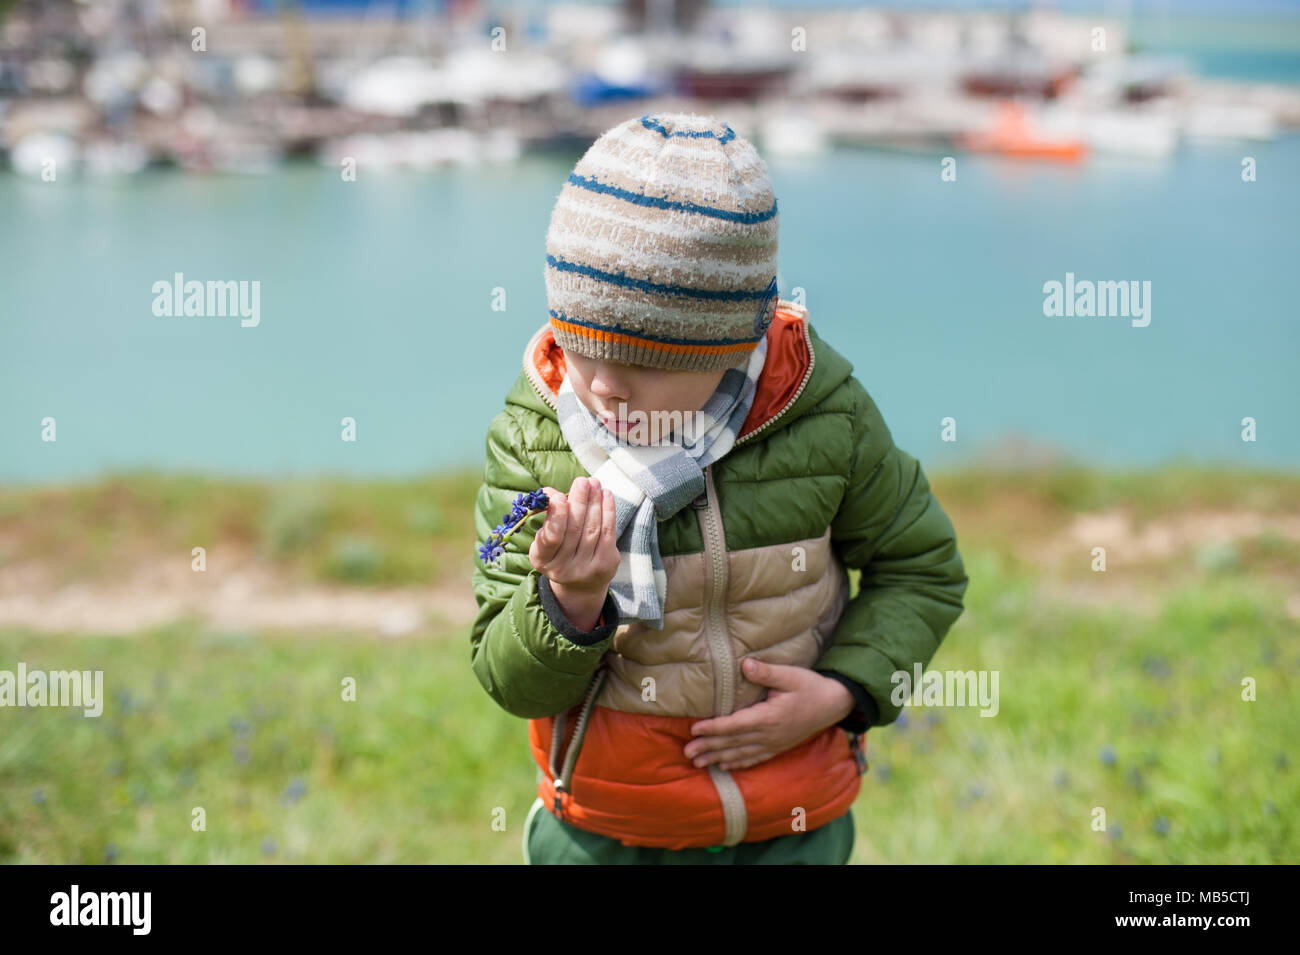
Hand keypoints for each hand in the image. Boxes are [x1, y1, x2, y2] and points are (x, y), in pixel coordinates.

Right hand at [529, 477, 619, 629]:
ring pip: (592, 529)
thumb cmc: (559, 550)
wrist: (580, 583)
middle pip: (574, 530)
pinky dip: (608, 511)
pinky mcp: (605, 565)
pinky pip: (608, 533)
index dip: (556, 516)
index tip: (560, 495)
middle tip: (582, 481)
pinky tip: (606, 495)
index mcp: (542, 559)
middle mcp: (562, 569)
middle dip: (579, 502)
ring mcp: (585, 569)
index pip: (550, 538)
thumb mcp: (546, 537)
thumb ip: (548, 515)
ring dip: (594, 502)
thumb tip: (551, 492)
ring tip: (594, 483)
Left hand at [683, 659, 855, 771]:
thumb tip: (744, 665)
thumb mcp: (791, 674)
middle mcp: (769, 735)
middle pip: (733, 743)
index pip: (735, 725)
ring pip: (740, 753)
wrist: (834, 704)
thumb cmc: (810, 687)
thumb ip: (766, 672)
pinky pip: (754, 758)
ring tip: (698, 763)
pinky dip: (737, 763)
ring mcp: (773, 743)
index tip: (694, 730)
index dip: (713, 728)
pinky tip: (724, 765)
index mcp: (769, 717)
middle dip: (709, 747)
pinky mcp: (778, 747)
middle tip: (687, 753)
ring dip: (718, 758)